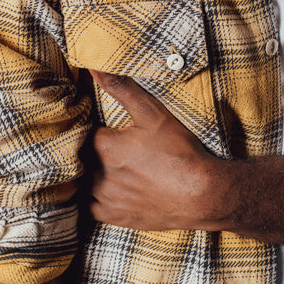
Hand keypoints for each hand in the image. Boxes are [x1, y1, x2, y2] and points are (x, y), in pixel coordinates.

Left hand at [88, 70, 226, 231]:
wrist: (204, 195)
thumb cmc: (180, 153)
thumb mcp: (152, 113)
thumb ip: (120, 88)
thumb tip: (93, 66)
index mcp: (101, 146)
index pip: (82, 130)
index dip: (90, 127)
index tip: (100, 126)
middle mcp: (96, 173)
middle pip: (79, 156)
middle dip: (86, 149)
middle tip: (104, 147)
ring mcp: (103, 197)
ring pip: (80, 181)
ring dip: (87, 173)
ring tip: (103, 165)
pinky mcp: (111, 216)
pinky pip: (88, 206)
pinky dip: (91, 198)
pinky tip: (101, 189)